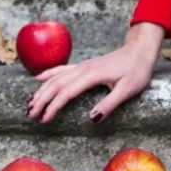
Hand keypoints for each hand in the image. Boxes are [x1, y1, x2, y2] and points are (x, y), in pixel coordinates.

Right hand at [25, 23, 164, 123]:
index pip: (66, 92)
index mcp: (91, 75)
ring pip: (56, 77)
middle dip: (41, 99)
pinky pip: (61, 70)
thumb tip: (91, 118)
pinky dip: (48, 75)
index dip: (53, 106)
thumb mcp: (127, 90)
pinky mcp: (84, 66)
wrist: (140, 51)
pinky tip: (38, 78)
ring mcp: (82, 66)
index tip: (44, 119)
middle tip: (30, 114)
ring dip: (42, 89)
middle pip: (56, 84)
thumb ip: (109, 104)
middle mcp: (83, 69)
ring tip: (30, 102)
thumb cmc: (136, 70)